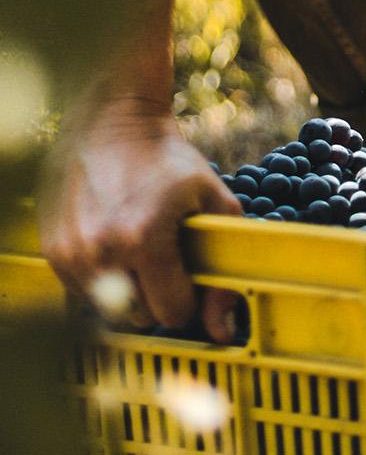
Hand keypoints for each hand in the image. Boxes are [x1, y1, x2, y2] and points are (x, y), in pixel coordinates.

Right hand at [37, 98, 242, 342]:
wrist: (110, 122)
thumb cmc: (170, 162)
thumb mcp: (216, 203)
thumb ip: (225, 272)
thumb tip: (224, 332)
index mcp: (144, 240)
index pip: (173, 312)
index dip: (190, 299)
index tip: (192, 277)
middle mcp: (101, 251)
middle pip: (141, 316)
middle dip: (161, 297)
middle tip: (168, 261)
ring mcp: (70, 252)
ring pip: (110, 309)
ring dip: (131, 290)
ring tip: (141, 250)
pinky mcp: (52, 250)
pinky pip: (83, 293)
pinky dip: (104, 280)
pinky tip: (116, 246)